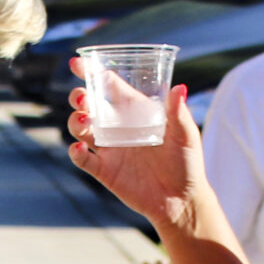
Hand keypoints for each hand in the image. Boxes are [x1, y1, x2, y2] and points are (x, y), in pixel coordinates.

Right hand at [67, 75, 201, 231]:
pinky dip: (76, 153)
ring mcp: (110, 149)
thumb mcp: (186, 136)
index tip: (77, 62)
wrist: (181, 200)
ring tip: (84, 121)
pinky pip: (84, 160)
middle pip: (89, 105)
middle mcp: (118, 128)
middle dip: (79, 97)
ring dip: (76, 121)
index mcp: (135, 112)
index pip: (109, 86)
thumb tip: (179, 88)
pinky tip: (79, 148)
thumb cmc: (187, 164)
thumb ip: (178, 113)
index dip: (91, 73)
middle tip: (81, 96)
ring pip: (81, 129)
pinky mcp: (105, 171)